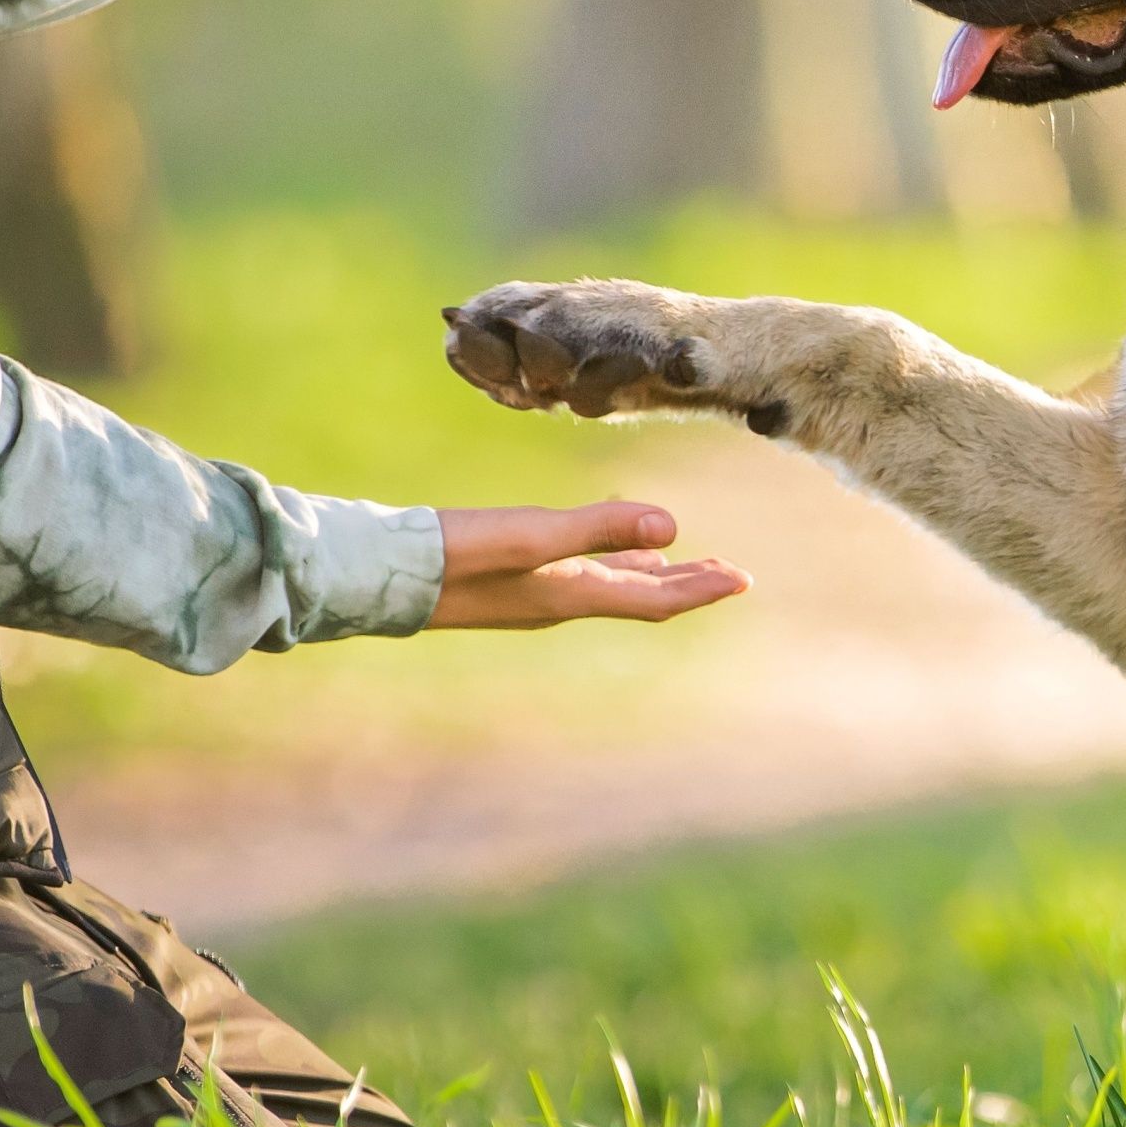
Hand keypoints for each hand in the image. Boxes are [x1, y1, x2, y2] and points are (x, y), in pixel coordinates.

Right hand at [429, 500, 748, 631]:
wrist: (381, 574)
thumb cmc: (456, 553)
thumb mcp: (532, 535)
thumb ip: (599, 527)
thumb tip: (675, 525)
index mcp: (572, 596)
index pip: (655, 599)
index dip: (701, 588)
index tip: (743, 581)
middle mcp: (560, 601)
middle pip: (642, 596)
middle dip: (689, 584)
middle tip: (732, 575)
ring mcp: (534, 593)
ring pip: (613, 586)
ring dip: (655, 575)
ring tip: (686, 563)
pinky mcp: (510, 580)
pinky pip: (581, 575)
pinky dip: (613, 563)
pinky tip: (609, 552)